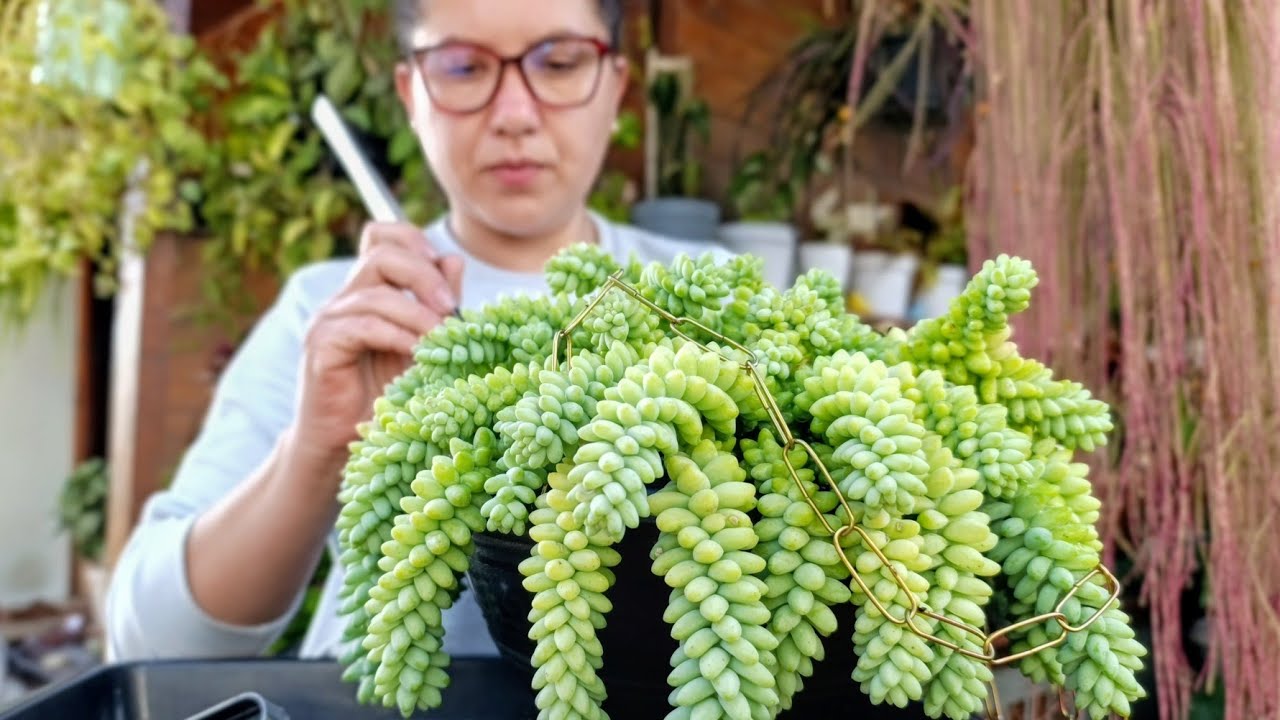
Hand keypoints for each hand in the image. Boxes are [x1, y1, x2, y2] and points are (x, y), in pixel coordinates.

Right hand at [290, 221, 463, 478]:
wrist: (346, 443)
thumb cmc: (386, 396)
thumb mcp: (422, 344)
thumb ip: (437, 305)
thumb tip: (453, 260)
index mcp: (368, 290)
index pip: (382, 235)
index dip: (413, 241)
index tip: (442, 268)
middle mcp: (346, 298)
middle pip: (383, 253)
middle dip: (424, 275)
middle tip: (449, 309)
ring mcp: (329, 320)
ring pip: (378, 293)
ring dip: (418, 316)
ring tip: (441, 343)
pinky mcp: (321, 345)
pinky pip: (363, 326)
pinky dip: (397, 336)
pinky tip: (416, 355)